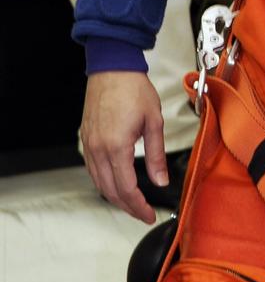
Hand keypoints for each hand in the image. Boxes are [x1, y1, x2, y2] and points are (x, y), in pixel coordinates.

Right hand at [81, 71, 168, 224]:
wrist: (112, 68)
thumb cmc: (134, 89)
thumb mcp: (154, 121)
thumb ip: (156, 154)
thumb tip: (161, 181)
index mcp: (117, 146)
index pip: (127, 188)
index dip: (138, 206)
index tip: (149, 214)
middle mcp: (98, 149)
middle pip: (110, 191)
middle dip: (127, 207)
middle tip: (142, 213)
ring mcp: (89, 145)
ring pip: (99, 183)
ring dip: (115, 197)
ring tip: (132, 203)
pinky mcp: (86, 139)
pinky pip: (93, 170)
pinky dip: (104, 182)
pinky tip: (116, 183)